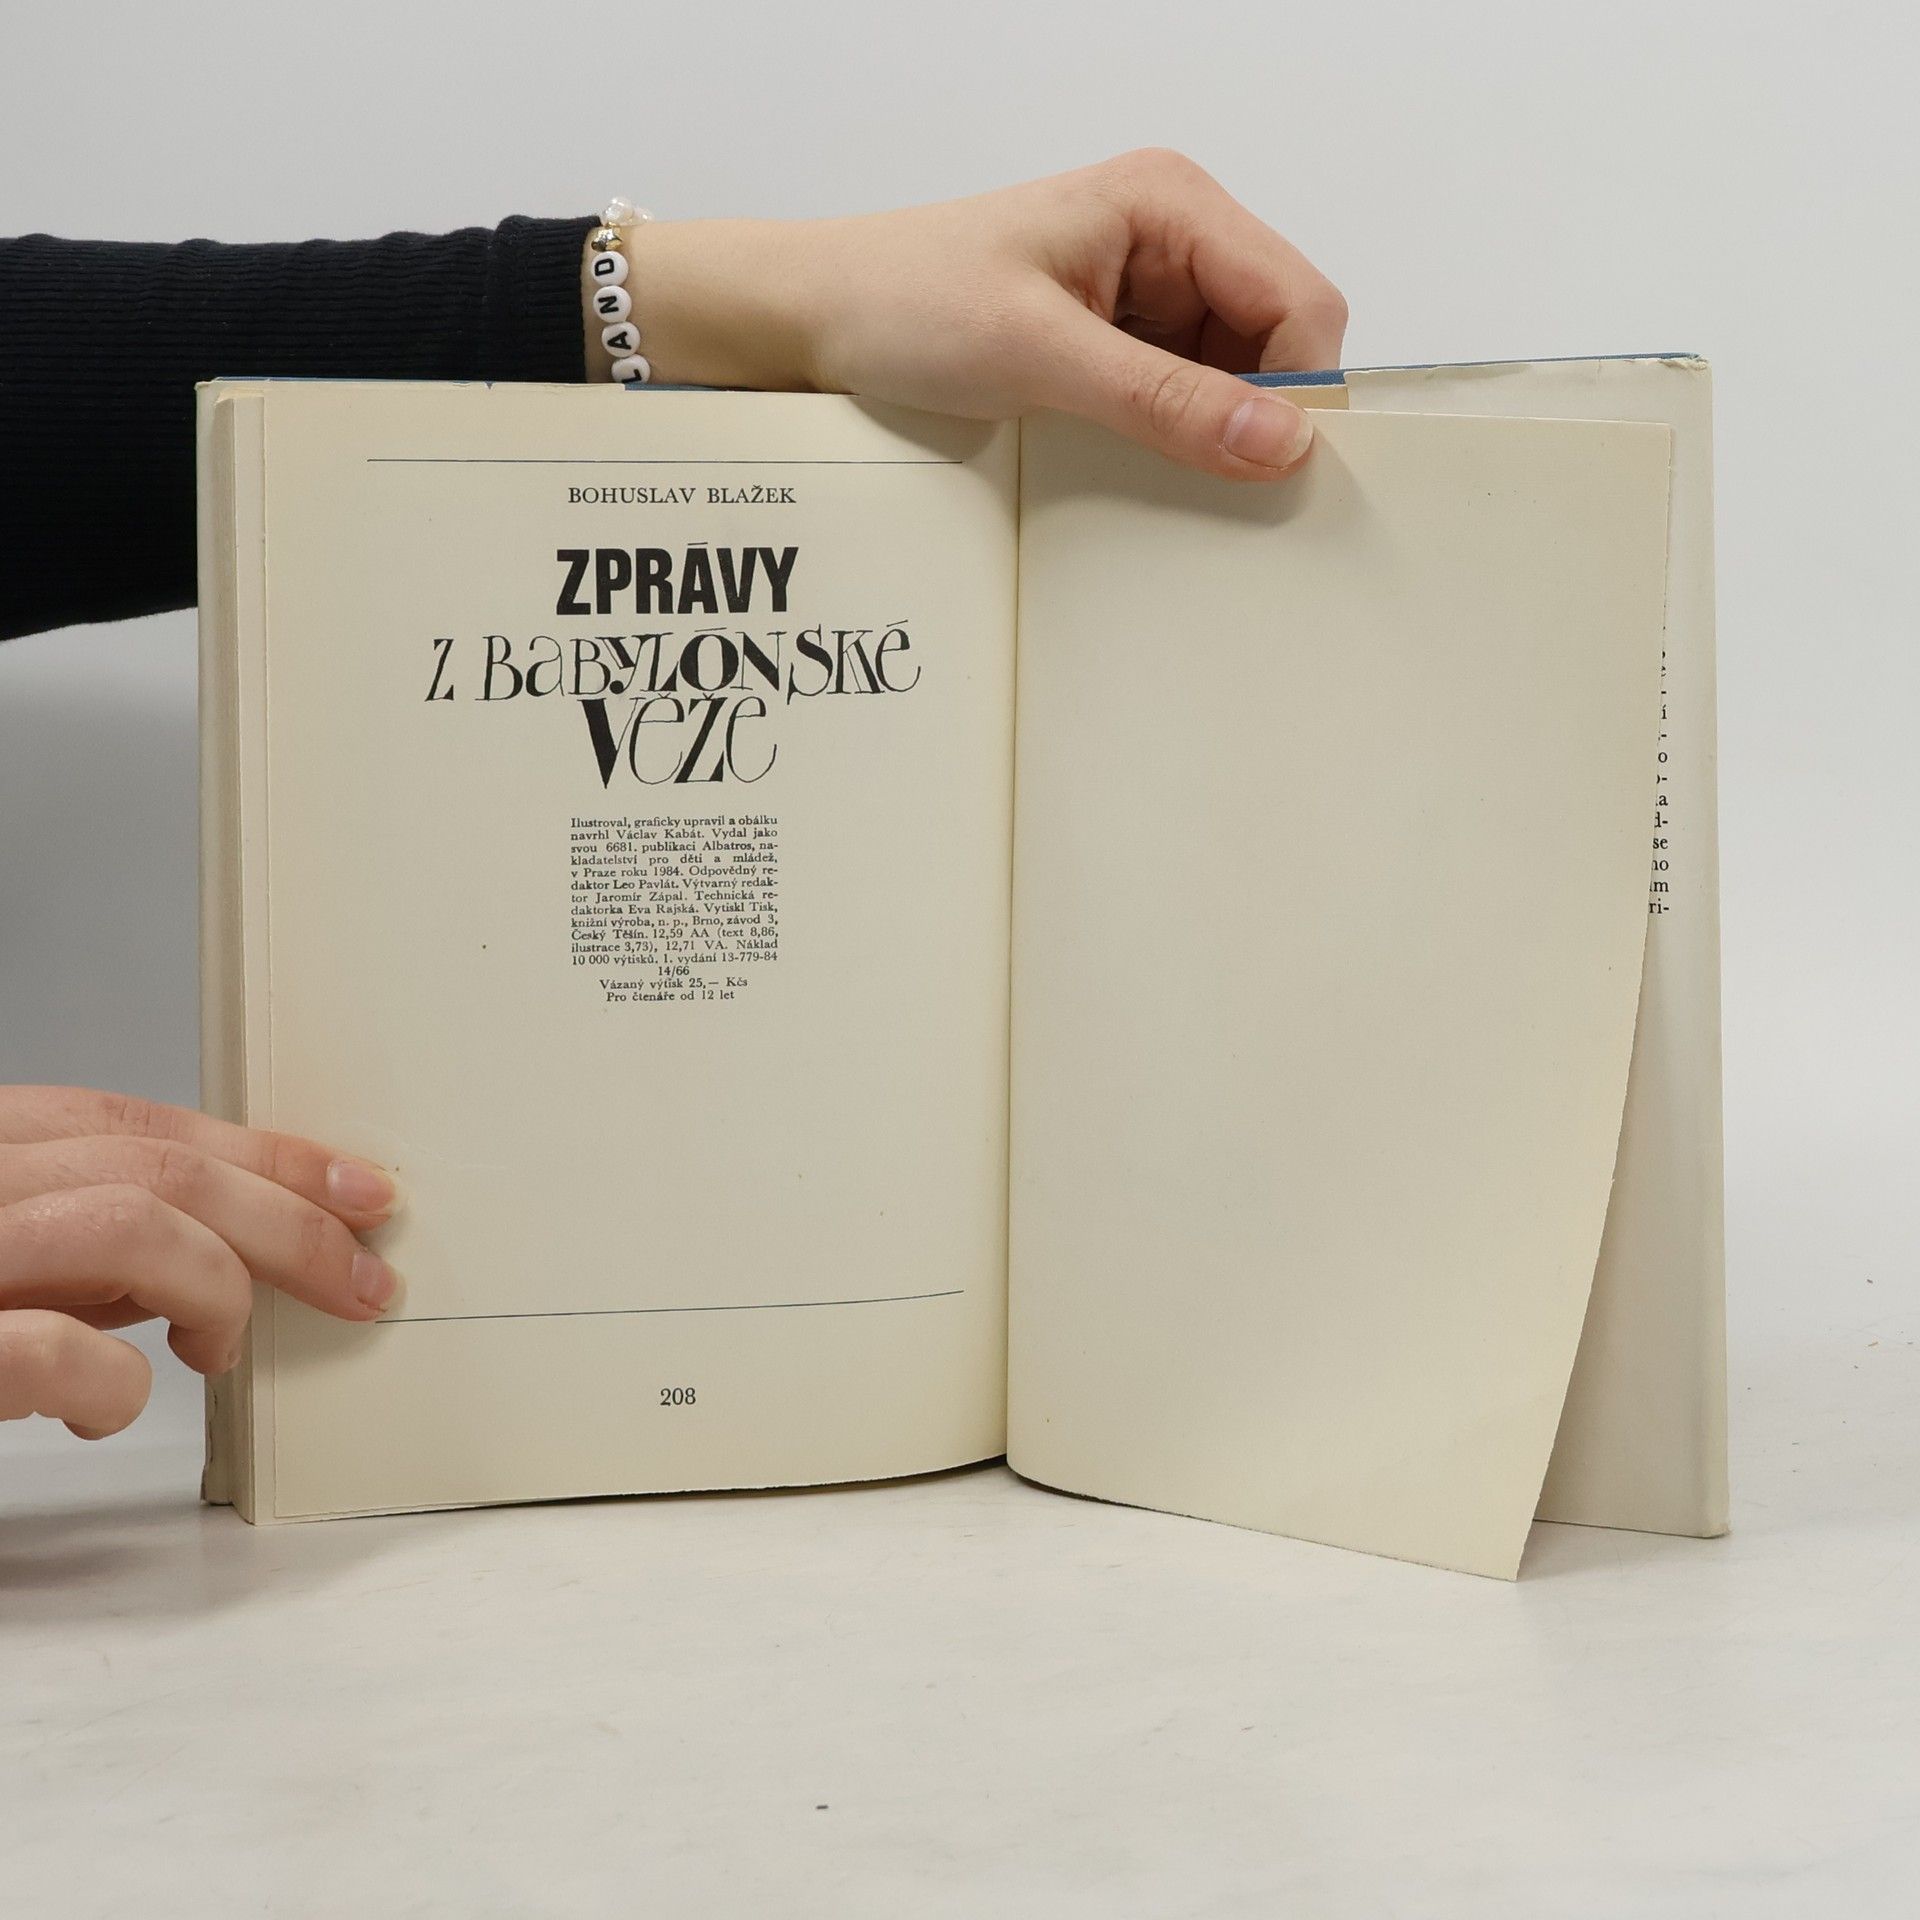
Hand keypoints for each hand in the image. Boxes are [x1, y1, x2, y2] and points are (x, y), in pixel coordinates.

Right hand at [0, 1086, 399, 1438]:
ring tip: (214, 1352)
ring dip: (214, 1294)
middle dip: (289, 1226)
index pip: (138, 1121)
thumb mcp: (21, 1258)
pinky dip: (116, 1385)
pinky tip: (104, 1410)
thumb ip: (108, 1239)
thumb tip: (240, 1242)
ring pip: (130, 1230)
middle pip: (159, 1171)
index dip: (267, 1155)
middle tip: (361, 1286)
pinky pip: (61, 1352)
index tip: (360, 1192)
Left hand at [615, 148, 1346, 479]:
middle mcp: (1172, 238)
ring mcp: (1145, 291)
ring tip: (1139, 464)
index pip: (1300, 302)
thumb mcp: (1040, 356)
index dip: (1298, 393)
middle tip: (1204, 483)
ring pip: (1233, 381)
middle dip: (1254, 417)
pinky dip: (1168, 438)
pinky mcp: (1114, 340)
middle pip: (1277, 343)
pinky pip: (1179, 398)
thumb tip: (1279, 442)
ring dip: (1205, 433)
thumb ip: (1165, 399)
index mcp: (1170, 204)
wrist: (813, 319)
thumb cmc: (903, 302)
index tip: (1272, 473)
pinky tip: (1124, 459)